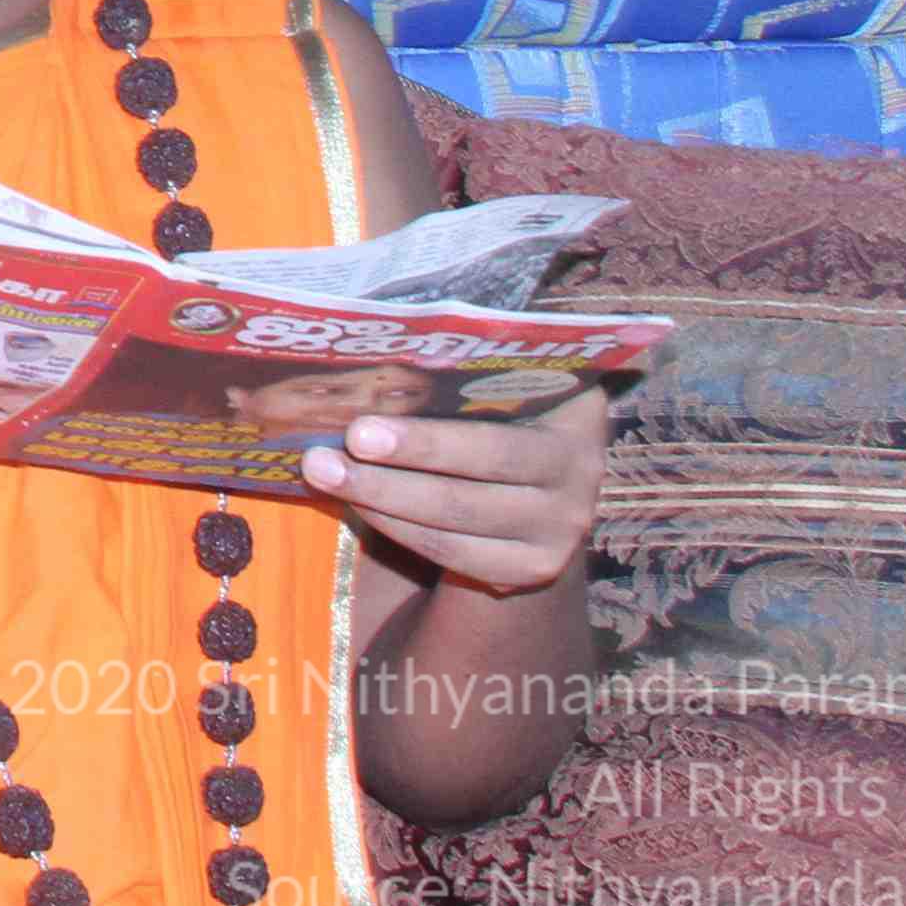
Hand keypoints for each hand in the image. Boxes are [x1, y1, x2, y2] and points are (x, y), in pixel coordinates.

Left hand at [305, 385, 607, 596]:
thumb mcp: (498, 378)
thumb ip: (462, 362)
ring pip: (457, 518)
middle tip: (333, 447)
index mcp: (576, 412)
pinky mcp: (530, 569)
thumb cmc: (498, 409)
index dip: (431, 433)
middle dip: (400, 461)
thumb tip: (379, 337)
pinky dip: (397, 527)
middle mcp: (582, 473)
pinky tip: (355, 503)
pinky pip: (453, 552)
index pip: (505, 421)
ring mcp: (560, 529)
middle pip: (479, 472)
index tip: (364, 422)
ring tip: (323, 472)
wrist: (534, 482)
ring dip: (382, 496)